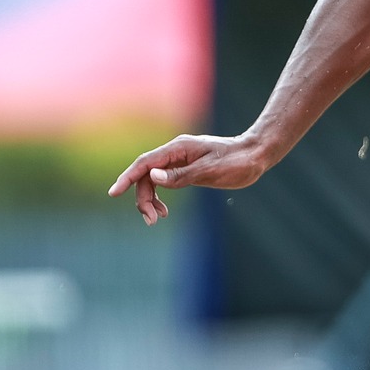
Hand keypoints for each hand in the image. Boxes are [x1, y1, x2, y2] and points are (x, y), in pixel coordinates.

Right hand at [108, 133, 269, 225]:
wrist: (256, 155)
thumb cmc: (237, 161)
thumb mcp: (210, 171)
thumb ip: (181, 176)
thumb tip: (153, 178)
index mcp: (178, 149)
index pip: (145, 163)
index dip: (127, 177)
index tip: (113, 193)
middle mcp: (176, 153)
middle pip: (146, 175)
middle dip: (143, 197)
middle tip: (151, 220)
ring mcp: (180, 161)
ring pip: (154, 181)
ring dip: (150, 200)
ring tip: (156, 219)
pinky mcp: (186, 170)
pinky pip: (165, 183)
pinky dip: (160, 197)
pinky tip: (163, 211)